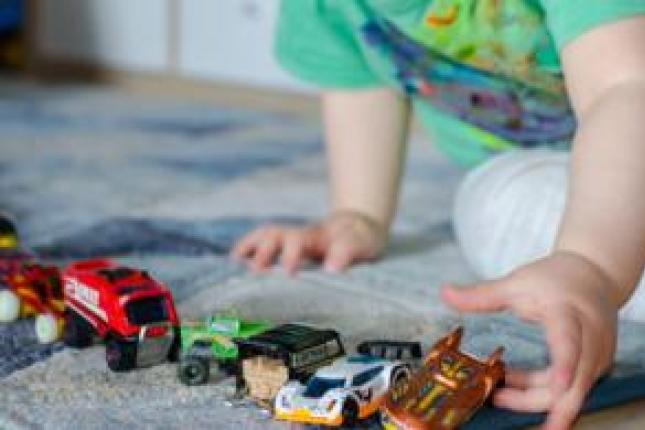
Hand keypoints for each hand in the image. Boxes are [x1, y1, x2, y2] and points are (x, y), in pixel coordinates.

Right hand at [230, 211, 387, 274]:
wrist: (359, 228)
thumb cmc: (360, 239)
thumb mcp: (362, 243)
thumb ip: (348, 251)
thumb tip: (333, 268)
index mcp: (315, 237)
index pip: (297, 241)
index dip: (290, 255)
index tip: (289, 273)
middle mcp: (298, 237)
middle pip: (274, 236)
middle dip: (262, 251)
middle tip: (255, 272)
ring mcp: (291, 242)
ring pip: (265, 237)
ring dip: (249, 246)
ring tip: (233, 263)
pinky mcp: (288, 251)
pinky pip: (263, 246)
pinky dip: (247, 251)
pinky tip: (235, 264)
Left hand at [441, 251, 619, 429]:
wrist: (594, 274)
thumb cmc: (556, 278)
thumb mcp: (517, 282)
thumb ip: (482, 294)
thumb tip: (446, 293)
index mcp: (570, 312)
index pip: (569, 340)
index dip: (565, 365)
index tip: (558, 385)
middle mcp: (590, 338)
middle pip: (574, 380)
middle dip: (545, 402)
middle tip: (507, 407)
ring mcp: (595, 355)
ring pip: (570, 390)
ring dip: (533, 397)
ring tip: (498, 394)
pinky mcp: (593, 366)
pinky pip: (568, 387)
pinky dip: (541, 390)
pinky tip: (515, 385)